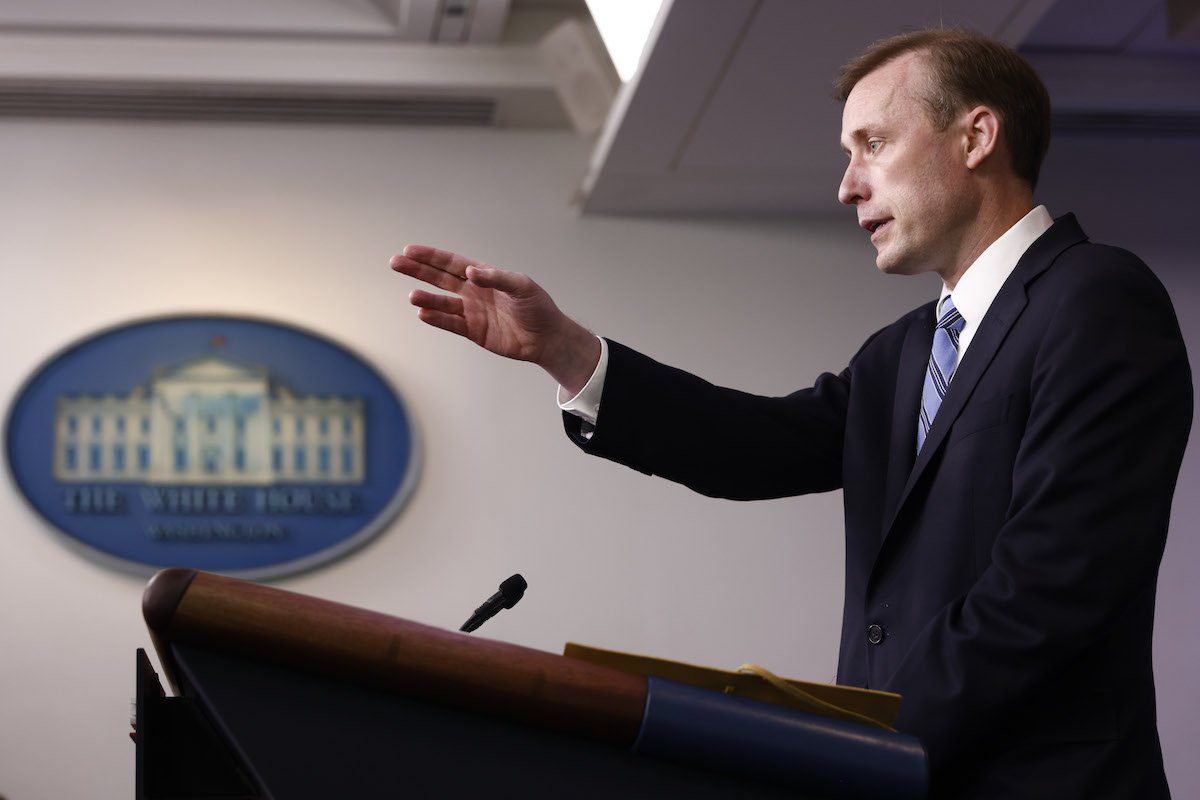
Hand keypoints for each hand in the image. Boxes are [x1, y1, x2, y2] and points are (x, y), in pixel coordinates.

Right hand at [390, 245, 600, 394]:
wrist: (546, 338)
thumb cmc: (538, 307)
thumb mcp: (522, 287)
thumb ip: (497, 278)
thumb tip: (470, 273)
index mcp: (483, 275)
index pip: (451, 263)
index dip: (430, 256)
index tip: (409, 250)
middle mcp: (473, 291)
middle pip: (439, 278)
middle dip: (417, 270)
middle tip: (395, 263)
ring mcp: (471, 311)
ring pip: (442, 303)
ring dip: (426, 299)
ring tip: (412, 298)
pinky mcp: (473, 331)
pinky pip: (450, 323)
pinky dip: (437, 319)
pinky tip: (423, 314)